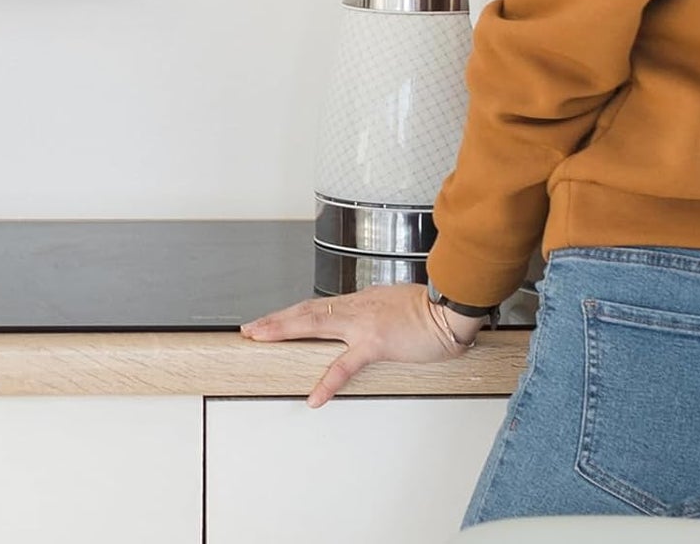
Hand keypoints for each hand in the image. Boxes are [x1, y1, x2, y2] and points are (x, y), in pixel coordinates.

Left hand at [240, 283, 482, 407]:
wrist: (449, 307)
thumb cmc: (428, 309)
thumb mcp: (393, 306)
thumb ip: (374, 314)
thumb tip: (363, 324)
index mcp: (359, 302)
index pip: (316, 307)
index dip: (290, 314)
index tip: (269, 320)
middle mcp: (355, 308)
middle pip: (306, 312)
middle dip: (275, 319)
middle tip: (250, 328)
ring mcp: (363, 323)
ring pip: (315, 325)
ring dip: (285, 330)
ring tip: (260, 338)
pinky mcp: (376, 343)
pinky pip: (346, 365)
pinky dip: (328, 381)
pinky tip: (314, 397)